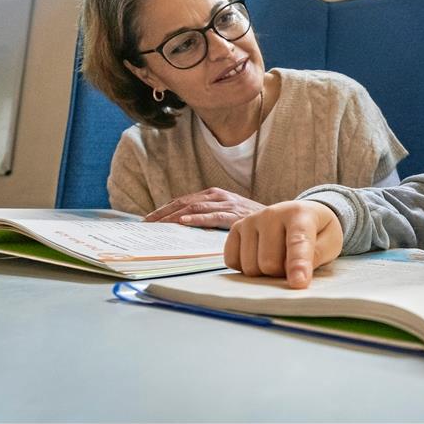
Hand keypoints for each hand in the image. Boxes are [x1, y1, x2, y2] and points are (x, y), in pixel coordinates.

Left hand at [143, 187, 265, 227]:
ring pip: (194, 208)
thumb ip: (208, 216)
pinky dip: (197, 218)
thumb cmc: (249, 220)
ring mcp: (226, 204)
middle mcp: (217, 196)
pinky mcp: (235, 215)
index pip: (182, 200)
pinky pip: (212, 216)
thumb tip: (182, 228)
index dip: (164, 209)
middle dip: (163, 213)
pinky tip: (183, 223)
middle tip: (146, 224)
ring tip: (158, 224)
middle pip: (184, 202)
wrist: (276, 219)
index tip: (148, 220)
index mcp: (213, 195)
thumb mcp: (226, 214)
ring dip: (174, 216)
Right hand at [223, 201, 342, 288]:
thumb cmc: (318, 231)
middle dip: (281, 274)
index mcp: (299, 214)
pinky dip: (246, 268)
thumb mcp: (330, 243)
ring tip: (277, 259)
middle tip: (291, 266)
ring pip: (250, 266)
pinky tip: (259, 258)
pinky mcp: (236, 228)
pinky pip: (233, 262)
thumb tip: (296, 277)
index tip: (299, 283)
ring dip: (264, 273)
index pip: (297, 243)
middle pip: (269, 263)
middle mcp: (271, 213)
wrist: (301, 214)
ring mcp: (251, 220)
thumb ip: (316, 257)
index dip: (298, 265)